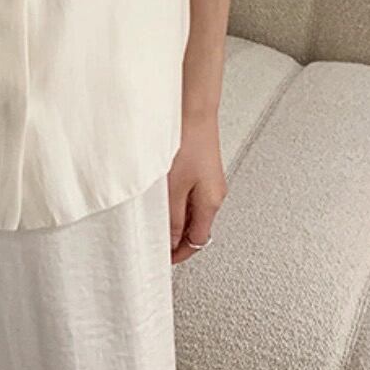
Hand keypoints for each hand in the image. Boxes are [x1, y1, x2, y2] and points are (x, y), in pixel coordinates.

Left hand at [167, 109, 226, 264]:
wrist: (193, 110)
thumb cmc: (186, 142)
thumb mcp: (172, 188)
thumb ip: (172, 218)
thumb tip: (171, 241)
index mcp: (211, 203)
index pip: (197, 241)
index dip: (179, 254)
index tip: (162, 259)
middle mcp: (215, 194)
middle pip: (197, 228)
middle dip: (176, 239)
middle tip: (155, 243)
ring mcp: (210, 181)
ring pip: (192, 212)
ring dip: (176, 220)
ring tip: (155, 222)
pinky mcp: (202, 169)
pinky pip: (190, 196)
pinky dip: (177, 203)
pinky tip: (162, 199)